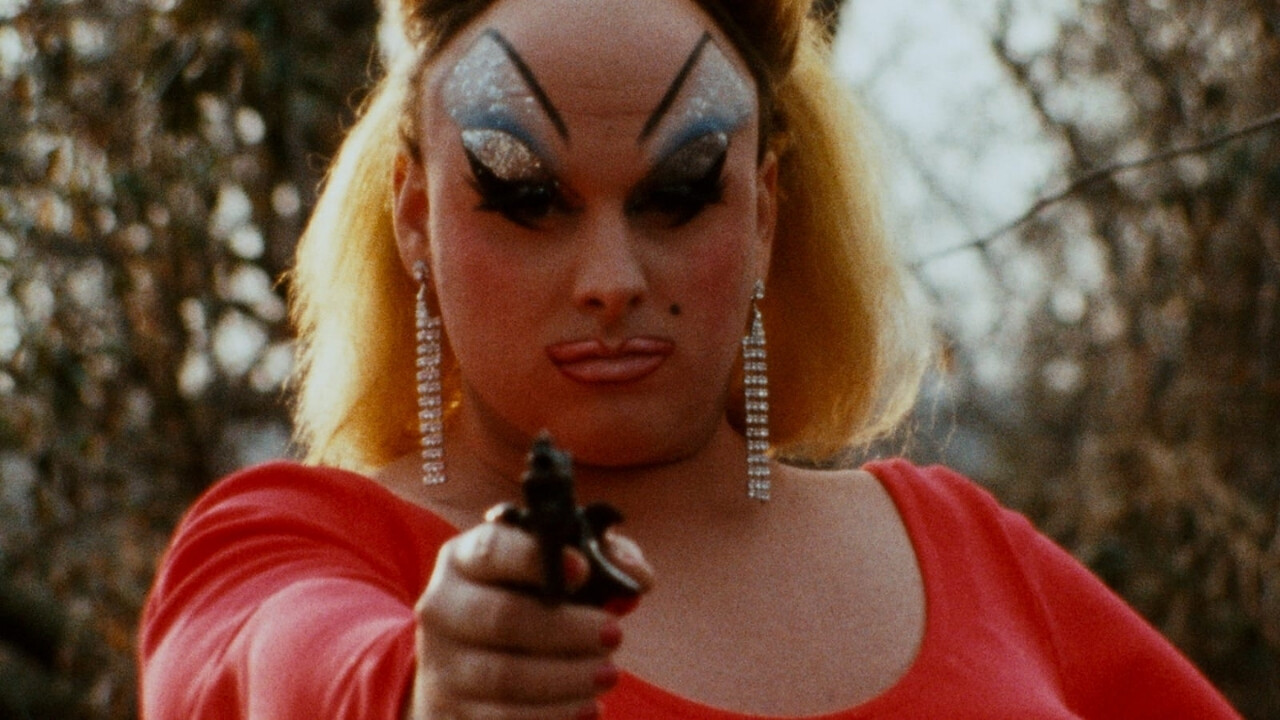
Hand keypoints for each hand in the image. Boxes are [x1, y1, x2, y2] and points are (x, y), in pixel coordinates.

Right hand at [407, 521, 651, 718]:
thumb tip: (635, 576)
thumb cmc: (530, 601)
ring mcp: (441, 666)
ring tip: (609, 674)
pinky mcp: (450, 712)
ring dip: (566, 679)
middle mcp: (442, 608)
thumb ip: (603, 558)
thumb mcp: (558, 569)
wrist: (473, 663)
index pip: (491, 549)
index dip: (535, 558)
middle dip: (567, 630)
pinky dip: (551, 718)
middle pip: (502, 618)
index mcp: (464, 560)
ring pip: (504, 677)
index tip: (583, 570)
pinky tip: (588, 709)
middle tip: (615, 635)